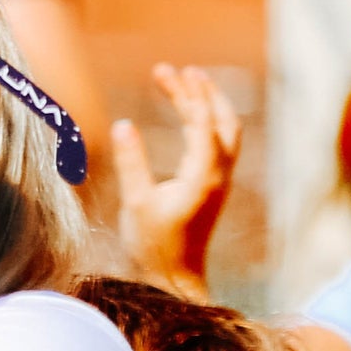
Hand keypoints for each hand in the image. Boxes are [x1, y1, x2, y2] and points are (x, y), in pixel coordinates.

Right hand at [110, 62, 241, 293]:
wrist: (175, 279)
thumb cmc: (153, 245)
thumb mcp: (135, 203)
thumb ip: (131, 162)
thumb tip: (123, 124)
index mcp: (202, 175)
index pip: (200, 122)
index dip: (184, 93)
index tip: (165, 71)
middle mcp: (218, 173)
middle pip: (222, 119)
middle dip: (202, 91)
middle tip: (179, 71)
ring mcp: (219, 180)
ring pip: (227, 130)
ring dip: (212, 104)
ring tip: (191, 84)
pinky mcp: (213, 186)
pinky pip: (220, 143)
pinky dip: (209, 122)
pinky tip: (192, 118)